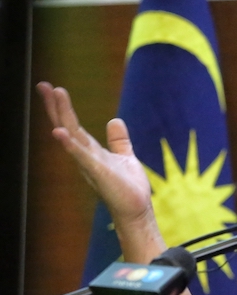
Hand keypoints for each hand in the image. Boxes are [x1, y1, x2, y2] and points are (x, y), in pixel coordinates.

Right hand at [37, 82, 154, 229]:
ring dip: (62, 116)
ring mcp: (89, 164)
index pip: (73, 125)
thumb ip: (118, 140)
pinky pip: (81, 156)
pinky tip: (58, 132)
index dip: (62, 108)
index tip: (53, 88)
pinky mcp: (98, 172)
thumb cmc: (128, 187)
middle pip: (67, 126)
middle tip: (43, 85)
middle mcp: (85, 156)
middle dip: (56, 106)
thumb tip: (115, 120)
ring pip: (72, 136)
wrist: (136, 209)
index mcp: (91, 151)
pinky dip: (70, 144)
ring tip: (53, 95)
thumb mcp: (124, 156)